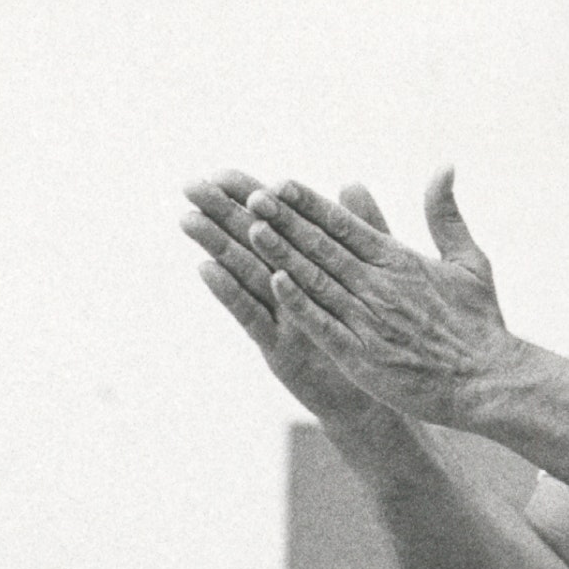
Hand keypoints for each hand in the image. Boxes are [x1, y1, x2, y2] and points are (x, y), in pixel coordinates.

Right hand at [181, 169, 398, 429]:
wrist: (379, 395)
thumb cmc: (375, 333)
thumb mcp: (378, 278)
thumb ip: (365, 232)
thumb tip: (352, 184)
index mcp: (308, 266)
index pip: (275, 223)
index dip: (248, 197)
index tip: (221, 173)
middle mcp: (287, 289)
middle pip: (250, 243)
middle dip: (220, 214)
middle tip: (191, 186)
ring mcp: (280, 319)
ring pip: (244, 274)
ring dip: (216, 247)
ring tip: (190, 220)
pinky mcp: (279, 350)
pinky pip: (253, 317)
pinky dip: (230, 293)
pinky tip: (207, 268)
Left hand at [243, 171, 512, 429]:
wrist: (488, 382)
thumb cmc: (480, 325)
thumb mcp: (469, 261)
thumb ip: (446, 215)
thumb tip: (445, 166)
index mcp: (398, 261)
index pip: (345, 224)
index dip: (309, 204)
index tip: (280, 184)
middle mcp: (379, 285)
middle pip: (322, 246)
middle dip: (284, 220)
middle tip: (251, 197)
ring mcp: (368, 320)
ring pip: (317, 280)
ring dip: (283, 253)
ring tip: (252, 230)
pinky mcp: (362, 356)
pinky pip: (323, 324)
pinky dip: (300, 303)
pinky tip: (274, 283)